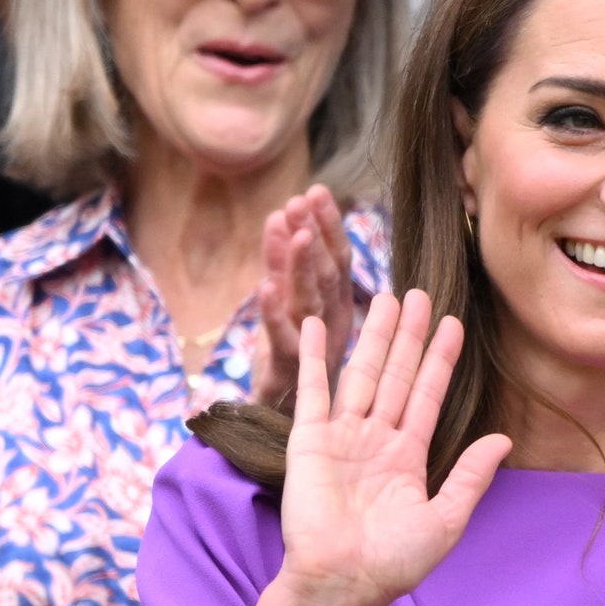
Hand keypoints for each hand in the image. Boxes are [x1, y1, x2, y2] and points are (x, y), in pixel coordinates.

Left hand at [253, 186, 357, 410]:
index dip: (329, 225)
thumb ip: (280, 264)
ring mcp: (313, 349)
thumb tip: (279, 214)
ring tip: (295, 233)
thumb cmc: (288, 356)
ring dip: (303, 268)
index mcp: (337, 308)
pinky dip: (273, 315)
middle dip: (318, 236)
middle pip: (330, 276)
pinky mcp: (288, 371)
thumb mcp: (286, 303)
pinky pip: (282, 341)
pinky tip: (265, 289)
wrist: (278, 415)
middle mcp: (332, 326)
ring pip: (311, 304)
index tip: (318, 190)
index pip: (339, 259)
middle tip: (304, 201)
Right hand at [277, 290, 511, 605]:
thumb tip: (503, 439)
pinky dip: (312, 356)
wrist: (341, 582)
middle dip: (408, 335)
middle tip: (418, 293)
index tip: (453, 325)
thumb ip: (470, 476)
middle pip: (395, 375)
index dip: (440, 361)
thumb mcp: (445, 520)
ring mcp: (340, 437)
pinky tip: (315, 324)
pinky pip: (312, 390)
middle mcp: (374, 440)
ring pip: (360, 374)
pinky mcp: (308, 440)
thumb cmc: (393, 562)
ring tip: (384, 296)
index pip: (427, 396)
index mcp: (407, 458)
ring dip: (372, 336)